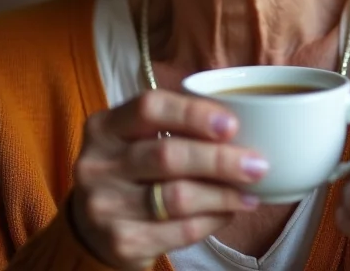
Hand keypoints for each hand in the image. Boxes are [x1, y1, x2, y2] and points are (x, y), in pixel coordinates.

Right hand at [70, 90, 267, 269]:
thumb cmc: (132, 170)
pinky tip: (229, 211)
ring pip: (178, 197)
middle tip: (257, 163)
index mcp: (104, 126)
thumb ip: (175, 126)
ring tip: (250, 191)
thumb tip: (240, 127)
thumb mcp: (138, 139)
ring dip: (223, 194)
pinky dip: (213, 219)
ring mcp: (105, 206)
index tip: (232, 124)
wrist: (93, 229)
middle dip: (219, 159)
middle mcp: (97, 164)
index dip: (193, 113)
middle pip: (167, 155)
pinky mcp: (120, 243)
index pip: (150, 107)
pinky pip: (180, 230)